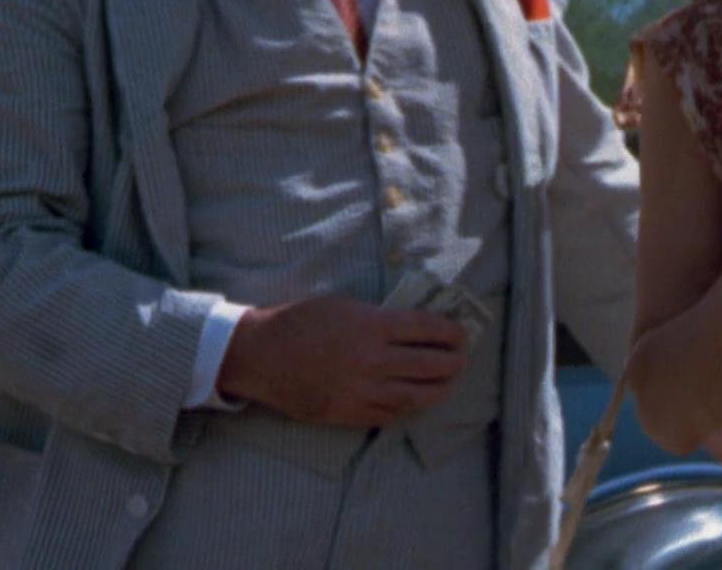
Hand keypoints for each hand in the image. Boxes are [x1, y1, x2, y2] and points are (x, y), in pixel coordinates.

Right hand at [217, 295, 468, 426]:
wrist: (259, 355)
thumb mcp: (344, 306)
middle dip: (453, 363)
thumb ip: (379, 319)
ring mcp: (361, 390)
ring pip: (415, 396)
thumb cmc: (299, 321)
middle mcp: (373, 360)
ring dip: (439, 390)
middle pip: (430, 365)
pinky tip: (414, 402)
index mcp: (373, 326)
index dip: (451, 332)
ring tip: (448, 384)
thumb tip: (411, 328)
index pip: (427, 329)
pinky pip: (388, 415)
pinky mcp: (347, 413)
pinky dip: (406, 408)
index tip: (461, 334)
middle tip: (462, 360)